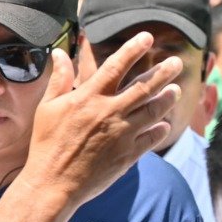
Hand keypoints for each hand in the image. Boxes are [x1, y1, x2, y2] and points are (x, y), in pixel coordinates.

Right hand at [20, 33, 182, 209]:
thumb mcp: (47, 108)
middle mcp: (109, 112)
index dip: (133, 49)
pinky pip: (151, 138)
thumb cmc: (46, 144)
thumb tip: (60, 53)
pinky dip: (159, 129)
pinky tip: (164, 124)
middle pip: (144, 86)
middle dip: (163, 72)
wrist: (53, 183)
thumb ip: (59, 79)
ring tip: (176, 90)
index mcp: (89, 98)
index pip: (116, 66)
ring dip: (167, 98)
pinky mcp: (128, 155)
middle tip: (176, 63)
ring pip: (153, 110)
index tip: (147, 37)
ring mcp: (122, 134)